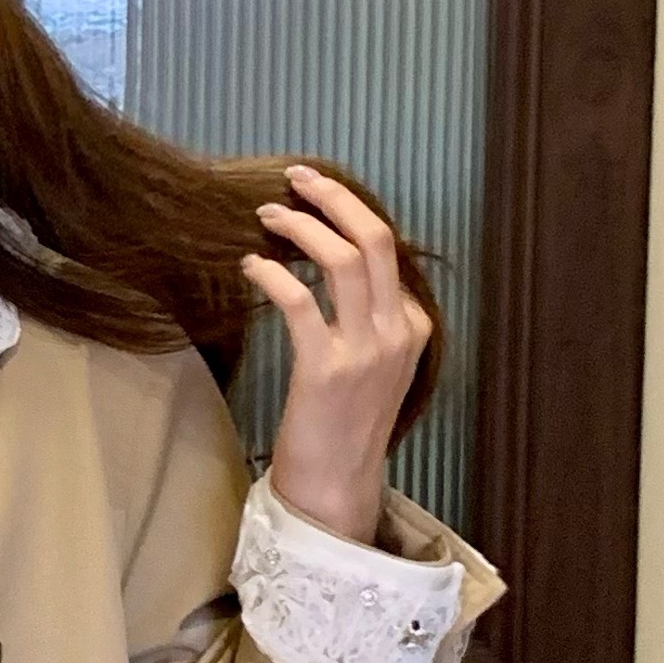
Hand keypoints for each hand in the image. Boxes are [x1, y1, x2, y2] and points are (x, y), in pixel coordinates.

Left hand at [243, 163, 431, 545]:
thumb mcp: (374, 363)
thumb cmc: (344, 421)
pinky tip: (250, 266)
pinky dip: (272, 273)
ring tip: (268, 216)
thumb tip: (333, 259)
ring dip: (301, 227)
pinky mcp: (325, 369)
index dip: (348, 213)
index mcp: (412, 326)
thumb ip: (368, 315)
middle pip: (375, 239)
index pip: (388, 249)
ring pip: (341, 259)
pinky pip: (299, 300)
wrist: (336, 484)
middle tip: (297, 178)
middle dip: (334, 198)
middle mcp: (397, 333)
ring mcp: (366, 351)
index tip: (313, 198)